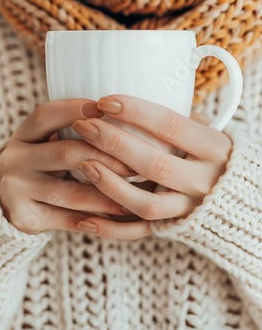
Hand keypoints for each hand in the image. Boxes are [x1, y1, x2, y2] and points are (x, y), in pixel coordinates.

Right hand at [0, 99, 135, 233]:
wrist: (10, 204)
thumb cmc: (43, 166)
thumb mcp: (46, 143)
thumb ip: (74, 131)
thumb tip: (123, 116)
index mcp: (24, 135)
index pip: (47, 115)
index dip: (74, 108)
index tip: (105, 108)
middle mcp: (15, 159)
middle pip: (67, 153)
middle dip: (107, 157)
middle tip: (137, 164)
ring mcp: (17, 189)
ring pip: (72, 192)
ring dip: (109, 194)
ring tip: (137, 194)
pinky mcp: (25, 217)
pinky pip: (68, 219)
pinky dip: (98, 218)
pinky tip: (120, 215)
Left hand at [72, 95, 231, 239]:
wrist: (245, 199)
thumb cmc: (217, 156)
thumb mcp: (210, 132)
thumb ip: (181, 120)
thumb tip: (140, 98)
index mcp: (213, 148)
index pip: (170, 125)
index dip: (135, 112)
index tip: (105, 101)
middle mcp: (204, 180)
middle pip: (153, 162)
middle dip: (113, 143)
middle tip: (84, 126)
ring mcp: (190, 207)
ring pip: (146, 203)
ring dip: (110, 185)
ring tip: (83, 164)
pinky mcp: (177, 227)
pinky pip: (141, 231)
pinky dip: (112, 229)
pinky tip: (85, 219)